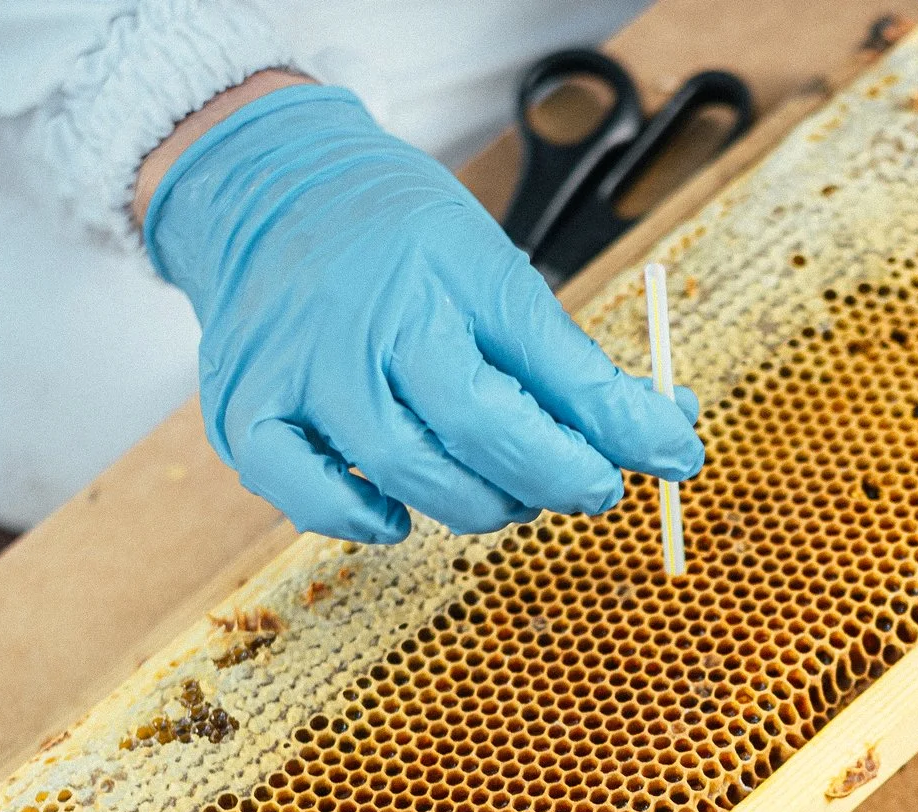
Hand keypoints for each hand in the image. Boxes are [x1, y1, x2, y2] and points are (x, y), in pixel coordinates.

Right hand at [140, 82, 702, 544]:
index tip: (672, 456)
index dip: (616, 431)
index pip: (545, 374)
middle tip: (582, 481)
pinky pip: (307, 496)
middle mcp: (366, 322)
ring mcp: (298, 370)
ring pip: (407, 475)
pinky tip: (397, 512)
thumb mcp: (493, 271)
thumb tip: (669, 434)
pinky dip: (361, 519)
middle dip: (553, 476)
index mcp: (439, 277)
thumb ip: (571, 363)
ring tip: (502, 488)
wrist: (268, 185)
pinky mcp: (245, 411)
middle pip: (478, 433)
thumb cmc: (400, 241)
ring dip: (477, 504)